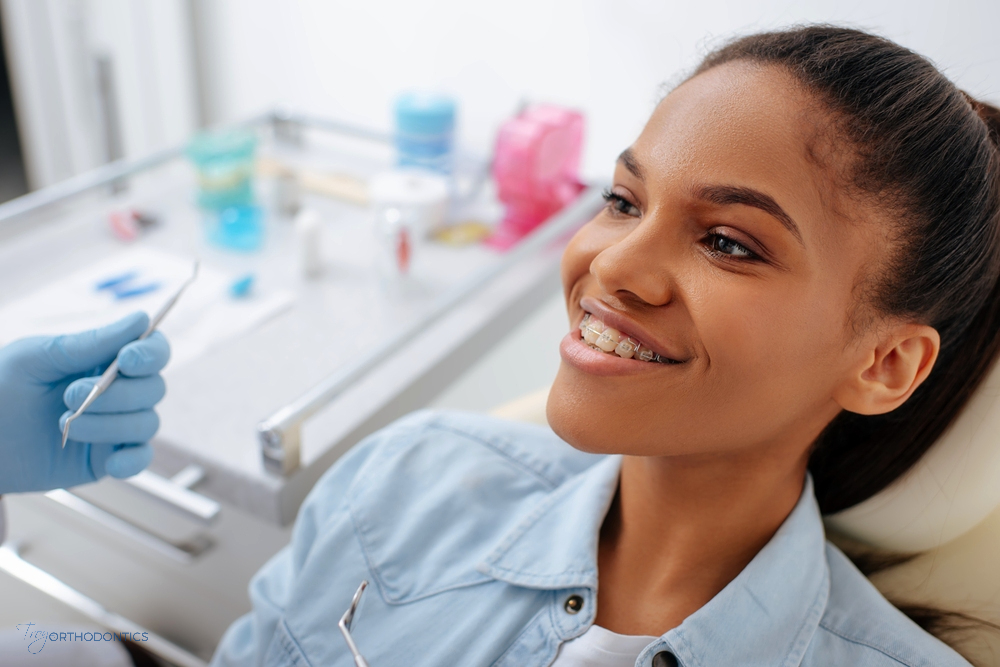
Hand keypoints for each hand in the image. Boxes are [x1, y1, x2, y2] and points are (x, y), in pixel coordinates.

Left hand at [0, 312, 169, 493]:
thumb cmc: (0, 389)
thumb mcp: (37, 358)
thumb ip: (90, 343)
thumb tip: (142, 319)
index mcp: (104, 360)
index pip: (153, 351)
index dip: (152, 353)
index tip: (127, 360)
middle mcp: (118, 391)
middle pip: (154, 388)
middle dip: (117, 394)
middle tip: (70, 396)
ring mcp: (115, 426)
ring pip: (147, 423)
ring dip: (111, 425)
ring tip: (67, 426)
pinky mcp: (106, 458)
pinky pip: (141, 458)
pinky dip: (133, 461)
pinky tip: (109, 463)